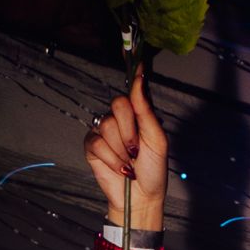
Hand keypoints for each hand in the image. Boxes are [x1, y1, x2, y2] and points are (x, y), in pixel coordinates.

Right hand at [83, 70, 167, 225]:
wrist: (140, 199)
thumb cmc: (153, 171)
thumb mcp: (157, 141)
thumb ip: (146, 111)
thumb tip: (139, 81)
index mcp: (139, 114)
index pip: (133, 87)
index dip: (131, 71)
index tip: (130, 51)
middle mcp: (120, 119)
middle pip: (118, 105)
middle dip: (129, 131)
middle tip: (136, 150)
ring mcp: (104, 132)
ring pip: (107, 126)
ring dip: (121, 151)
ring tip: (128, 163)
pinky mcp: (92, 146)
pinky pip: (97, 143)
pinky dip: (111, 160)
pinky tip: (119, 169)